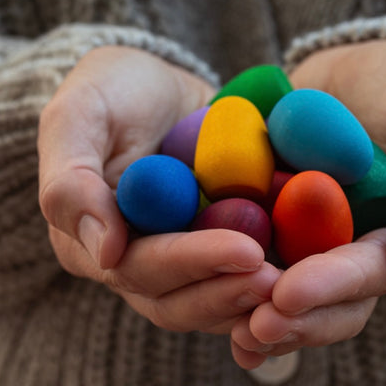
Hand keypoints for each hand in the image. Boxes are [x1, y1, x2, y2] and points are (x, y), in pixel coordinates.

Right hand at [38, 46, 279, 333]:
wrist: (157, 85)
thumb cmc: (112, 91)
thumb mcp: (78, 115)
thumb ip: (72, 181)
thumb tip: (105, 253)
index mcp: (92, 241)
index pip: (142, 268)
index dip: (194, 263)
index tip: (246, 250)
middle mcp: (134, 263)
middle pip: (180, 300)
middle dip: (231, 292)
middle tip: (283, 279)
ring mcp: (179, 259)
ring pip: (213, 300)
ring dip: (255, 298)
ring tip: (303, 283)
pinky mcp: (215, 248)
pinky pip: (242, 275)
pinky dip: (274, 276)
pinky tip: (313, 268)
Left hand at [230, 39, 385, 366]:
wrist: (361, 60)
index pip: (369, 275)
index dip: (332, 289)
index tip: (288, 295)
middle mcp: (350, 250)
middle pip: (324, 301)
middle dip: (290, 318)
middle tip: (249, 326)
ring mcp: (306, 237)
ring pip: (281, 288)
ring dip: (252, 311)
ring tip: (224, 327)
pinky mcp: (267, 215)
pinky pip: (243, 248)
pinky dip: (221, 272)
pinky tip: (192, 289)